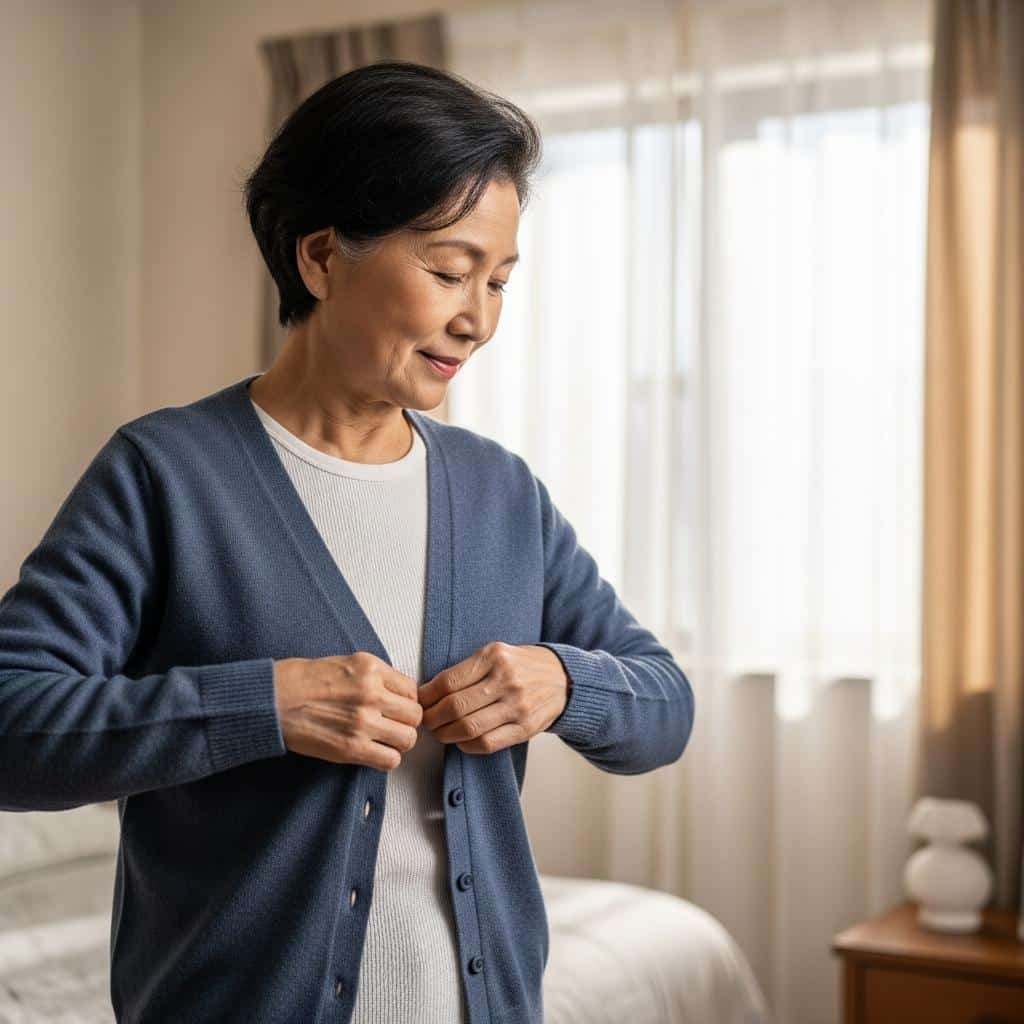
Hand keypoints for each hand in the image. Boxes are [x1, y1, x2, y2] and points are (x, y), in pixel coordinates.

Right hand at [272, 653, 422, 770]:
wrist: (273, 700)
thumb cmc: (302, 680)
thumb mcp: (345, 662)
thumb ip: (374, 676)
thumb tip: (395, 693)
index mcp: (371, 668)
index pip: (412, 690)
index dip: (406, 702)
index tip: (396, 708)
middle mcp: (372, 693)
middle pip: (415, 715)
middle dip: (406, 723)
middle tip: (392, 726)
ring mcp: (363, 721)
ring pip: (408, 739)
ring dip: (399, 742)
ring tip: (384, 741)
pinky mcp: (351, 748)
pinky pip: (390, 760)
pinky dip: (386, 759)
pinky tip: (373, 753)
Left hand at [417, 641, 570, 754]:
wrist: (562, 678)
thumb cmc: (520, 665)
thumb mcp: (496, 654)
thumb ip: (467, 670)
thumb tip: (428, 692)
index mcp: (494, 656)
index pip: (449, 681)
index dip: (427, 696)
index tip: (419, 701)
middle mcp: (506, 680)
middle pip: (455, 707)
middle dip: (432, 718)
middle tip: (425, 720)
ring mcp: (517, 706)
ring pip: (469, 728)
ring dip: (446, 734)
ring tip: (439, 732)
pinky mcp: (525, 728)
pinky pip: (487, 743)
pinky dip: (467, 745)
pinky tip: (461, 740)